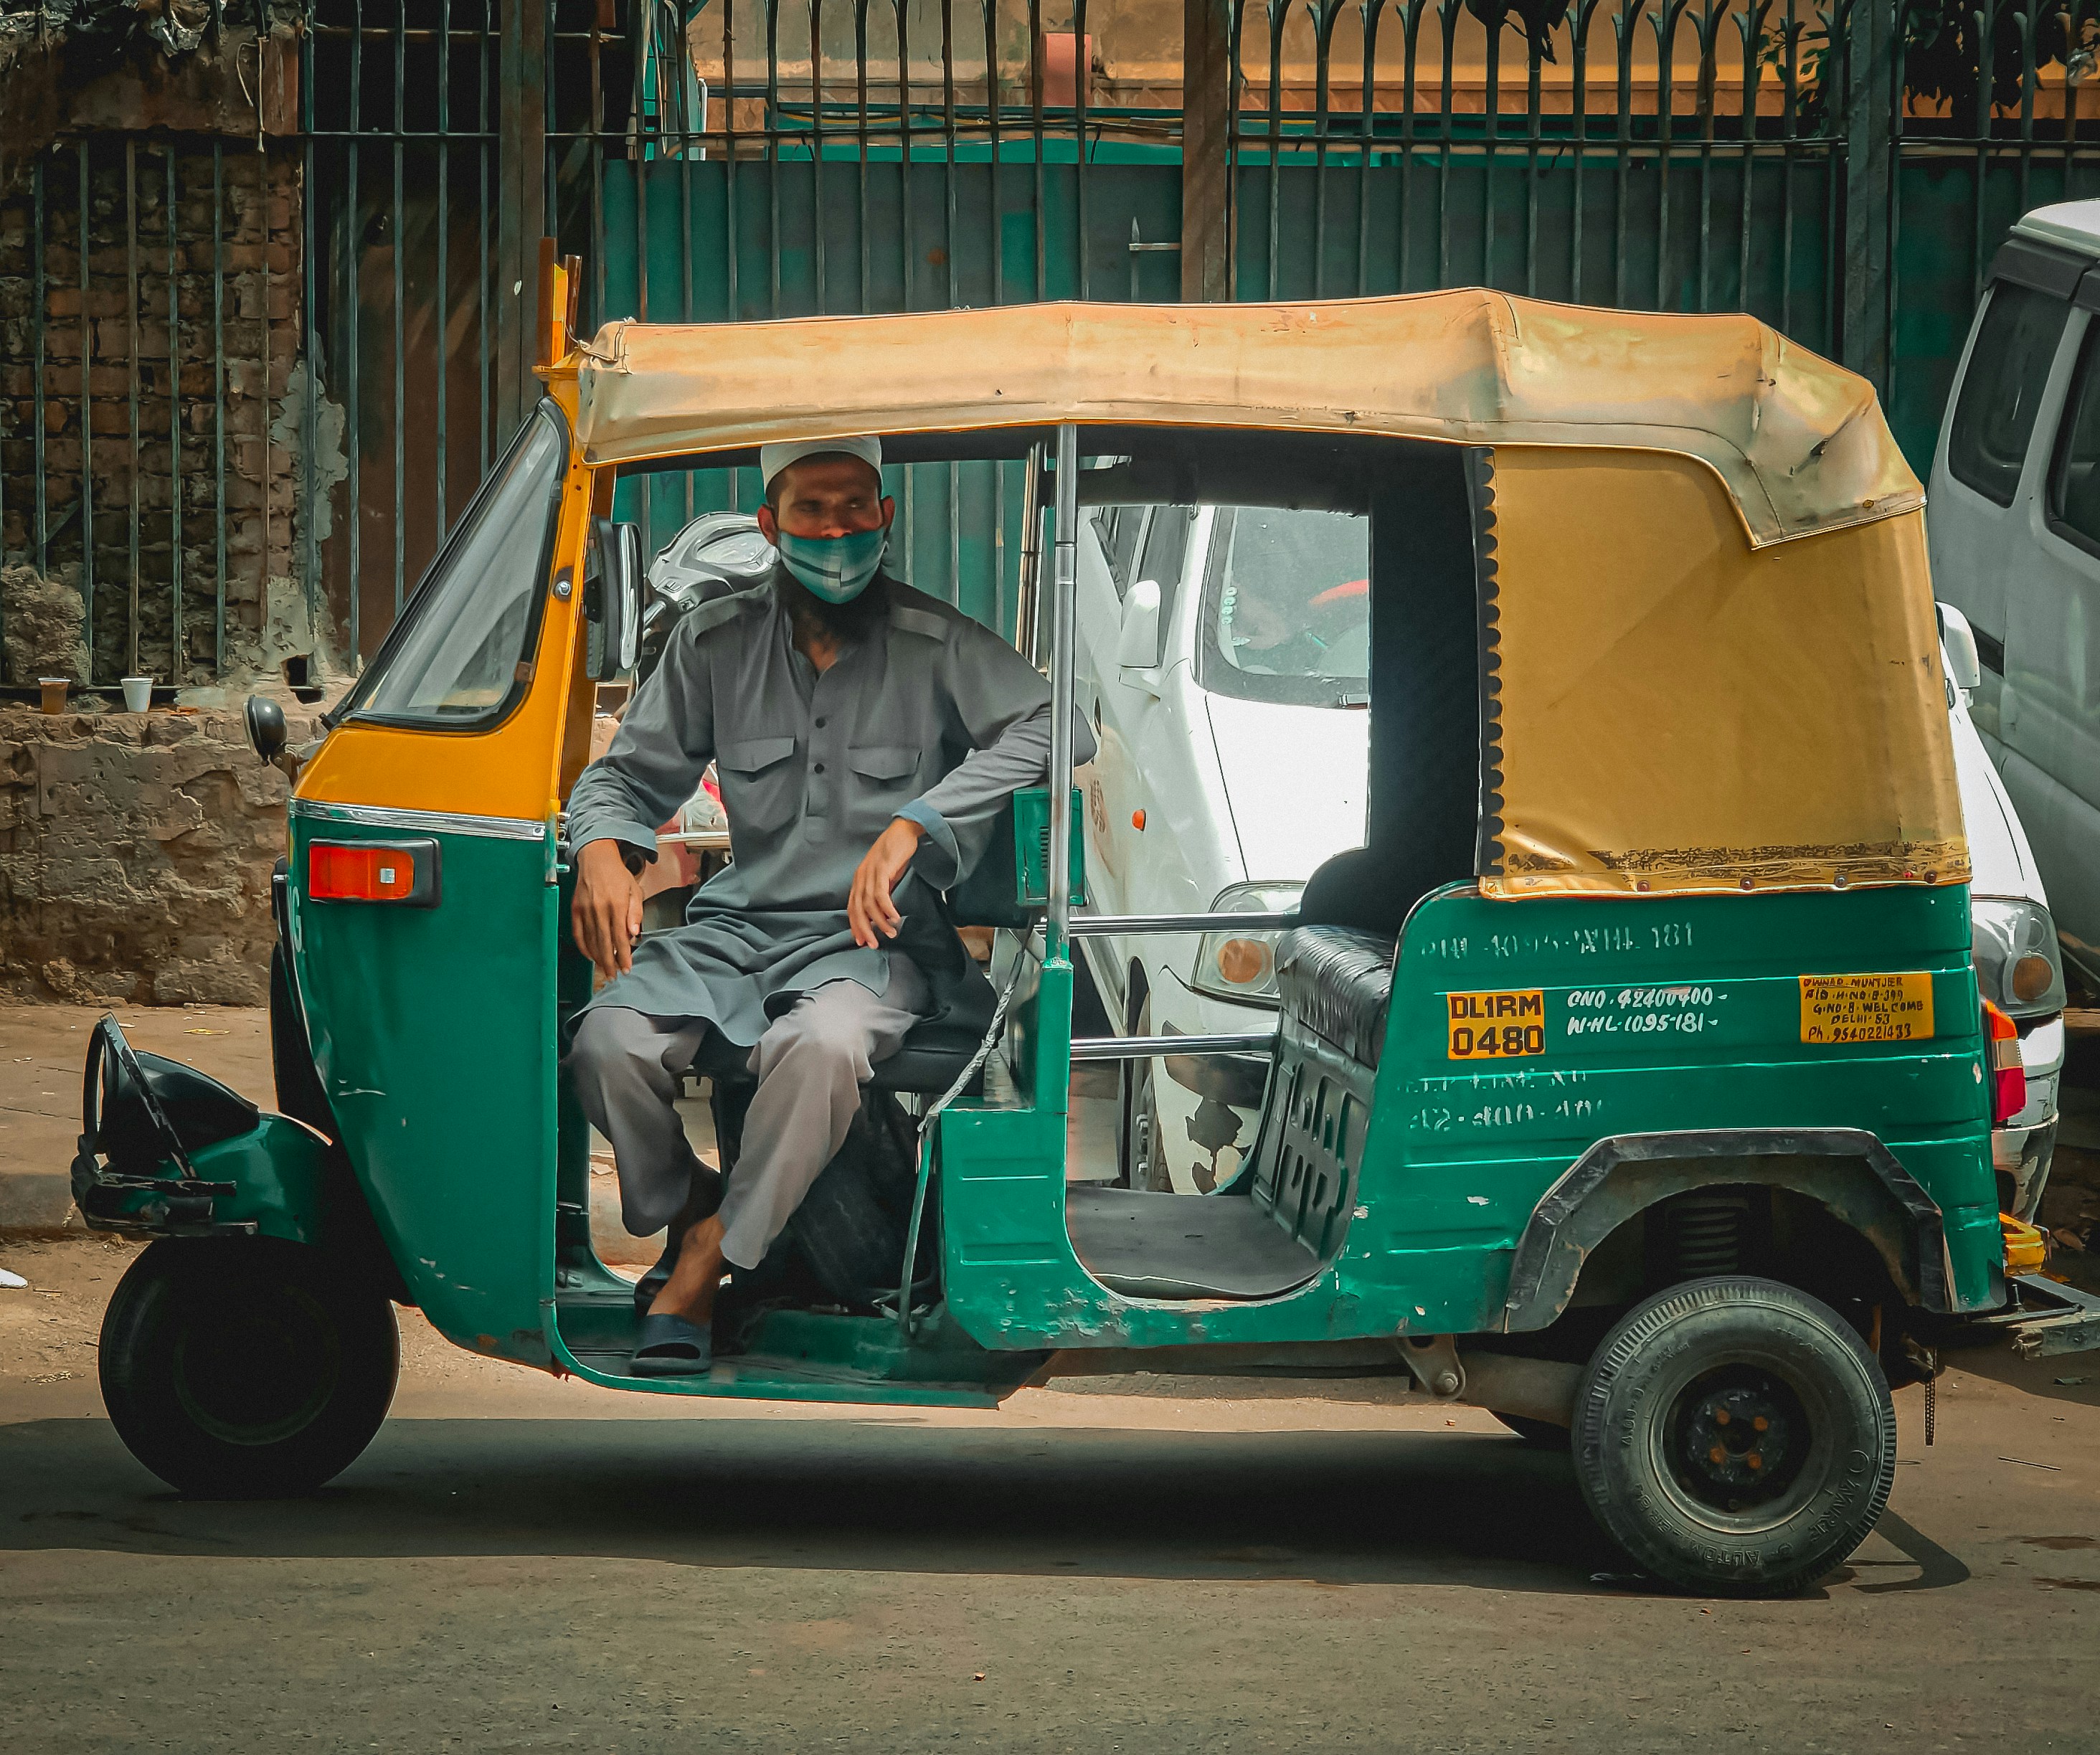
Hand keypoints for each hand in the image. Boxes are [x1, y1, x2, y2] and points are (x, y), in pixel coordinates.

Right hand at [573, 839, 644, 978]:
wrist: (596, 858)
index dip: (623, 955)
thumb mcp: (635, 890)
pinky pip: (578, 933)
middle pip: (604, 943)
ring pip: (591, 940)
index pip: (620, 937)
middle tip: (613, 976)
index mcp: (617, 904)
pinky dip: (583, 947)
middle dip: (609, 962)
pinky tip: (590, 956)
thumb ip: (636, 912)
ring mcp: (585, 910)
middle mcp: (600, 908)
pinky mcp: (575, 909)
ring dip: (597, 957)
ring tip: (604, 969)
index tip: (626, 969)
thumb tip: (633, 932)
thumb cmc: (618, 875)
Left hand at [849, 817, 926, 946]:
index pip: (853, 907)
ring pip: (870, 904)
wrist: (904, 830)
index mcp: (859, 879)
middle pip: (858, 909)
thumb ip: (881, 893)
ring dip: (880, 922)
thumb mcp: (885, 877)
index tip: (861, 941)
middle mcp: (861, 877)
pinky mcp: (882, 868)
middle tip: (872, 945)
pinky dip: (887, 908)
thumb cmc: (895, 854)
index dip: (855, 926)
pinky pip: (882, 893)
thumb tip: (882, 915)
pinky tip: (895, 918)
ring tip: (891, 933)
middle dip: (864, 929)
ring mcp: (870, 872)